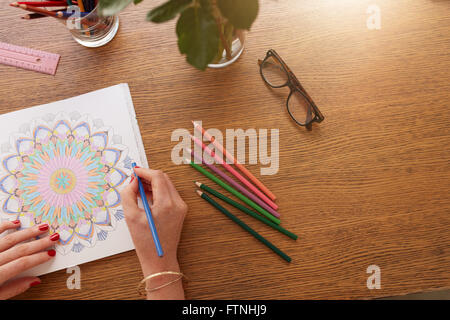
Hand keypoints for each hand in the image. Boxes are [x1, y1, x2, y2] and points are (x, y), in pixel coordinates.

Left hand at [0, 222, 57, 298]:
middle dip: (39, 243)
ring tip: (40, 227)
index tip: (51, 253)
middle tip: (53, 237)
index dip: (39, 257)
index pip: (22, 263)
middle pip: (19, 250)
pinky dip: (3, 226)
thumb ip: (13, 289)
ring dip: (26, 232)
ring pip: (8, 239)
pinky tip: (14, 223)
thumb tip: (33, 281)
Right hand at [120, 167, 186, 298]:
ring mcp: (181, 207)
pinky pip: (169, 193)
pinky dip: (158, 191)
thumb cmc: (145, 241)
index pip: (158, 177)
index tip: (134, 171)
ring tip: (138, 188)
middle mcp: (177, 203)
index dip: (144, 171)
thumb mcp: (131, 217)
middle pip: (164, 178)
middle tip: (134, 179)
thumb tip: (133, 181)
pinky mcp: (181, 210)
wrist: (160, 258)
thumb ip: (128, 194)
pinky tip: (147, 196)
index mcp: (166, 204)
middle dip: (148, 176)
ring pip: (167, 185)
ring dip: (153, 183)